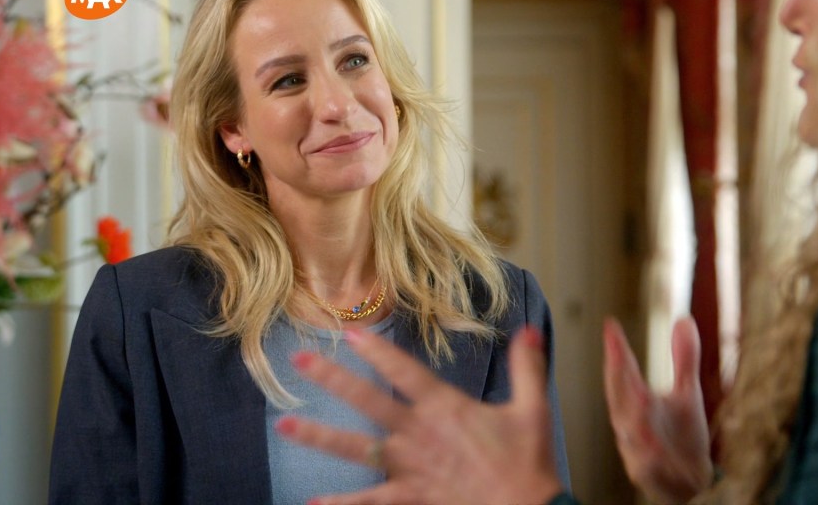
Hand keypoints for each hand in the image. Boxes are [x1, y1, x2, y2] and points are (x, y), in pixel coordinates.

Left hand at [275, 326, 564, 504]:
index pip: (403, 370)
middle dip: (332, 379)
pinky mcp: (410, 496)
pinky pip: (368, 501)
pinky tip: (313, 502)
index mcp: (445, 407)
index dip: (375, 349)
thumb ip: (527, 367)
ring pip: (356, 448)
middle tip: (300, 362)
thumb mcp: (533, 408)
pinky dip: (340, 503)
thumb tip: (530, 330)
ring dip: (319, 436)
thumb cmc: (527, 462)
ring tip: (284, 427)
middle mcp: (418, 432)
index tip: (349, 332)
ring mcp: (409, 466)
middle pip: (367, 400)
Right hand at [602, 316, 712, 504]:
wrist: (691, 481)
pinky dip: (646, 454)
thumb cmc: (682, 436)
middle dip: (616, 375)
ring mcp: (637, 448)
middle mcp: (631, 422)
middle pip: (618, 396)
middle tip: (615, 352)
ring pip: (627, 429)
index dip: (615, 350)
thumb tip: (684, 320)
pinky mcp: (648, 472)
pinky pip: (644, 464)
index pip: (621, 371)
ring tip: (637, 395)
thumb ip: (683, 358)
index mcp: (636, 401)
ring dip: (629, 412)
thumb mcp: (687, 393)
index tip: (610, 326)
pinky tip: (649, 445)